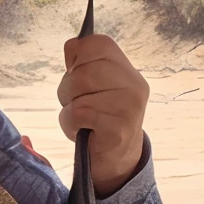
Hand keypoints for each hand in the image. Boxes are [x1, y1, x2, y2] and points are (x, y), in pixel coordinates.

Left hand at [56, 33, 149, 196]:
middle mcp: (134, 85)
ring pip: (77, 91)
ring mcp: (129, 107)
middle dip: (68, 89)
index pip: (98, 43)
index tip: (74, 71)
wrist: (117, 160)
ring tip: (83, 119)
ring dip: (69, 108)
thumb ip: (84, 63)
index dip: (77, 54)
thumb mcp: (94, 87)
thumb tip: (71, 47)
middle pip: (82, 70)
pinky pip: (77, 113)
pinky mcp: (118, 128)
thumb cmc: (99, 119)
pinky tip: (84, 131)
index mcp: (128, 71)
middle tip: (79, 104)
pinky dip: (70, 124)